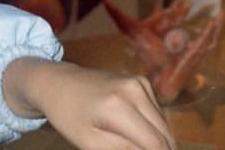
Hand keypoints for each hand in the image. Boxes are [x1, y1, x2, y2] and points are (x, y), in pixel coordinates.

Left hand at [2, 60, 174, 149]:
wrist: (59, 83)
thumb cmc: (69, 116)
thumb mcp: (91, 143)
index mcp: (120, 106)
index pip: (155, 144)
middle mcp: (136, 89)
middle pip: (165, 134)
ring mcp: (140, 82)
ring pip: (164, 125)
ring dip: (157, 142)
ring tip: (132, 146)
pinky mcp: (142, 81)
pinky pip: (157, 114)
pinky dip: (153, 129)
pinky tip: (136, 136)